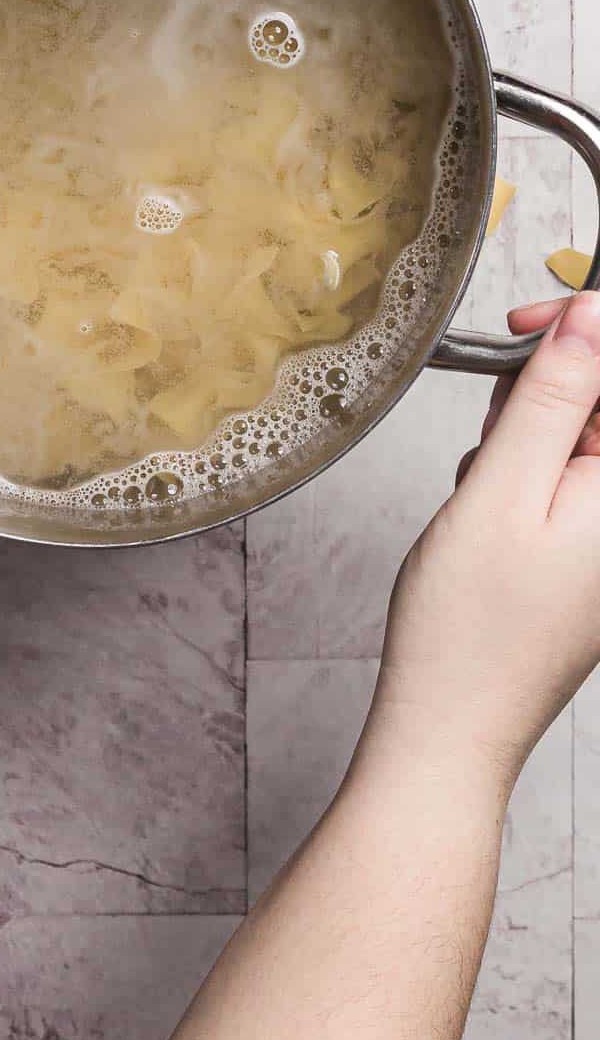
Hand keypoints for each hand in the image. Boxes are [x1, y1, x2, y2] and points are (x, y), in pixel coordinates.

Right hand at [362, 289, 599, 802]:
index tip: (527, 321)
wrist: (453, 720)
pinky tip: (490, 501)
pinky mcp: (592, 551)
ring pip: (583, 434)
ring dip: (531, 428)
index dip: (587, 328)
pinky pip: (570, 475)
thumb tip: (589, 319)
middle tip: (494, 415)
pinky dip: (526, 467)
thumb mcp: (501, 488)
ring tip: (484, 475)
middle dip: (551, 384)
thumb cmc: (472, 626)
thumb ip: (550, 397)